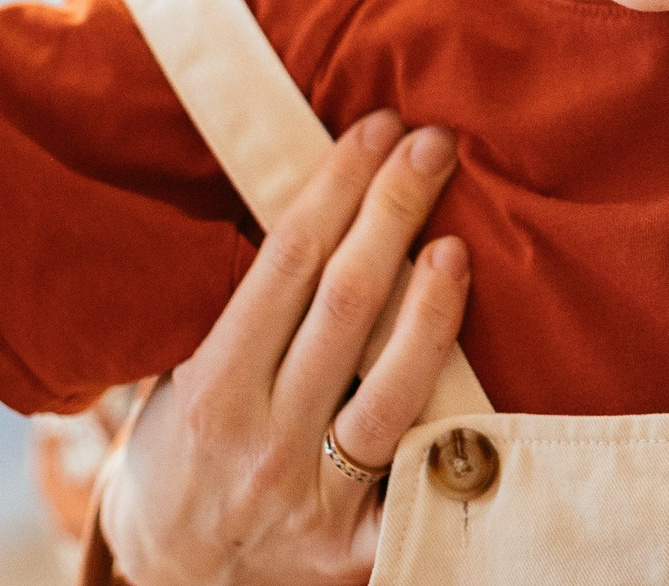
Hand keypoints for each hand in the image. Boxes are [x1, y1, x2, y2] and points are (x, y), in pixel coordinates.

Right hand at [99, 111, 468, 585]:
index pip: (286, 263)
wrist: (178, 578)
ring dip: (433, 306)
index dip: (336, 187)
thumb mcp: (178, 377)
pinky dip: (454, 418)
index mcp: (209, 390)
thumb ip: (241, 308)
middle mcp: (264, 442)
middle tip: (434, 144)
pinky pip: (421, 468)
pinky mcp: (363, 544)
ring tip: (457, 241)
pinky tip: (490, 366)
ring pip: (395, 387)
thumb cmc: (184, 451)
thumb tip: (309, 192)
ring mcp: (318, 497)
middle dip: (393, 210)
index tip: (375, 128)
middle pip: (348, 304)